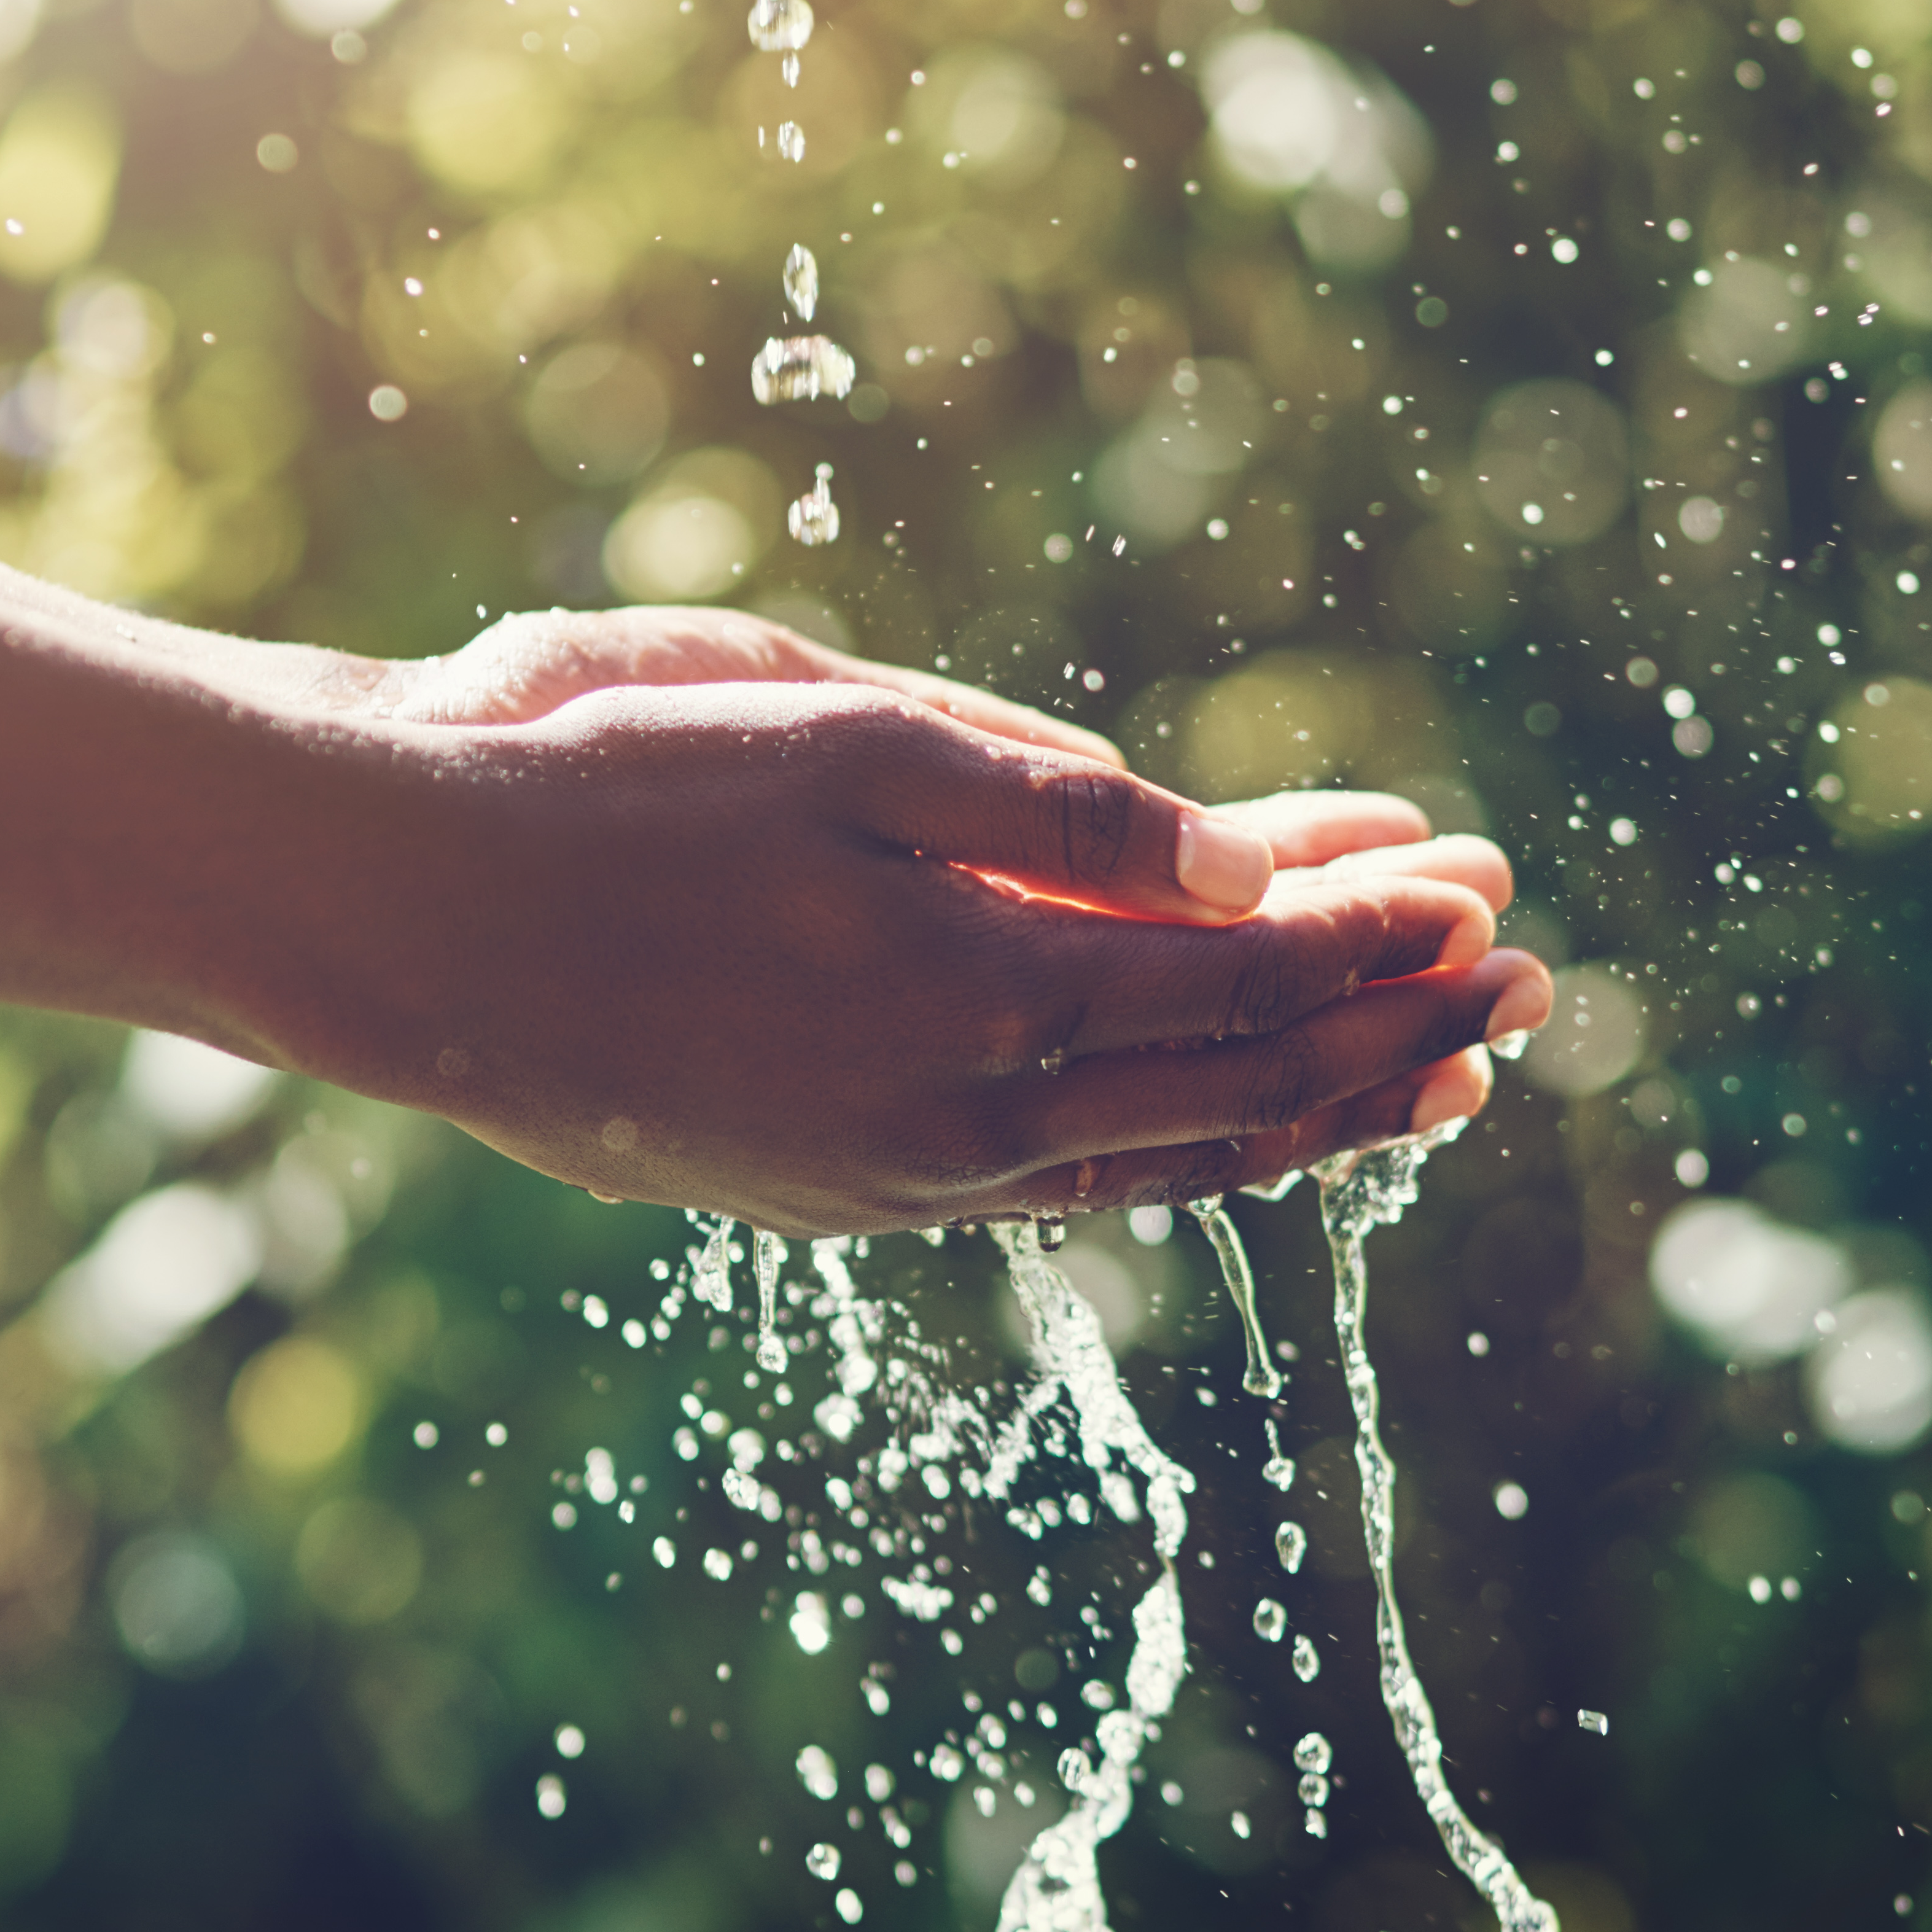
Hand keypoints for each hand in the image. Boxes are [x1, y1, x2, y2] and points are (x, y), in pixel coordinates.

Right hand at [220, 617, 1548, 1234]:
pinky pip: (1075, 1178)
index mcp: (982, 995)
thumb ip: (1063, 815)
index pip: (1252, 982)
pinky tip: (1237, 1110)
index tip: (1484, 882)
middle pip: (1245, 1089)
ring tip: (1439, 1064)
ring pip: (1171, 1155)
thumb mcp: (847, 741)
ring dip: (1320, 1103)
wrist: (406, 922)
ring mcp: (908, 1175)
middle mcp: (968, 1120)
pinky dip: (1189, 1140)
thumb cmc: (612, 788)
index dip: (1382, 932)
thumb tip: (1253, 876)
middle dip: (1397, 1023)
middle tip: (1525, 976)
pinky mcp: (849, 1190)